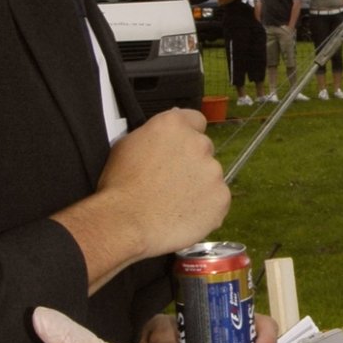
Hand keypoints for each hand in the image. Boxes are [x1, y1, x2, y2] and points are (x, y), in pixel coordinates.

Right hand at [97, 109, 230, 259]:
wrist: (127, 222)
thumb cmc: (120, 187)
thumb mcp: (127, 146)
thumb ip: (153, 135)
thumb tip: (165, 134)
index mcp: (173, 125)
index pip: (195, 120)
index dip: (187, 136)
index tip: (181, 149)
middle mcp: (198, 143)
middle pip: (204, 150)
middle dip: (192, 164)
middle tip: (173, 182)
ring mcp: (213, 171)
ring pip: (211, 177)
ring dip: (200, 186)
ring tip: (176, 204)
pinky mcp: (221, 198)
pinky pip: (218, 201)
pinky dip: (206, 208)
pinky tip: (185, 216)